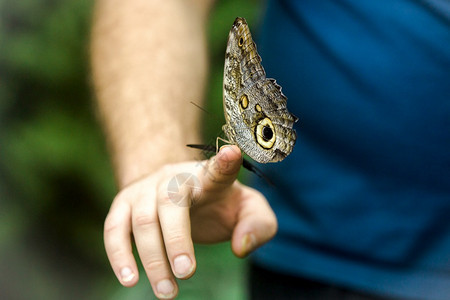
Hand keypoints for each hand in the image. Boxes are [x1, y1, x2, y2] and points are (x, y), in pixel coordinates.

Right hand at [103, 145, 277, 298]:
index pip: (218, 169)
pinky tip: (129, 279)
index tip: (231, 154)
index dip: (224, 163)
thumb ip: (258, 225)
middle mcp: (174, 177)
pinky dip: (119, 254)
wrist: (176, 190)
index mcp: (209, 178)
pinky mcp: (124, 204)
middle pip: (170, 202)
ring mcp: (145, 189)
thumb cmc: (217, 203)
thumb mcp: (247, 209)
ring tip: (166, 291)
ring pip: (142, 219)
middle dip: (176, 239)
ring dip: (151, 258)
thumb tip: (240, 247)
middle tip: (186, 273)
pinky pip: (114, 228)